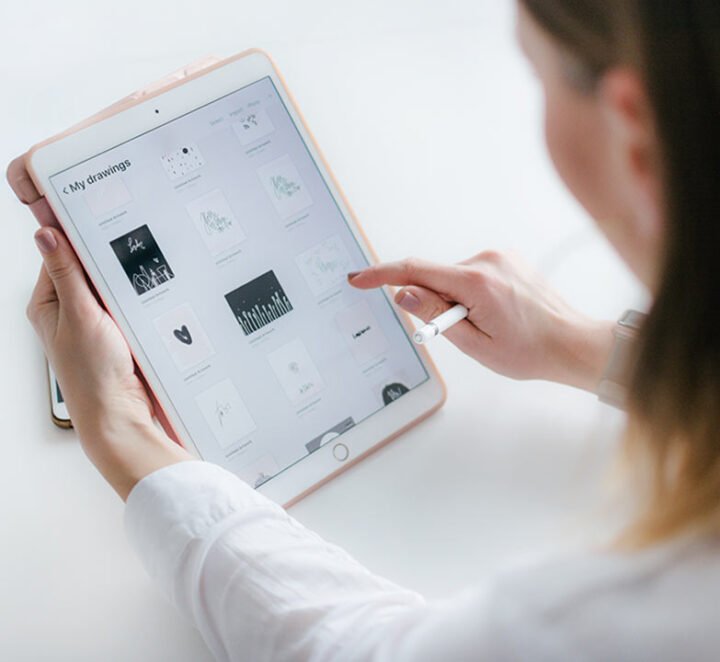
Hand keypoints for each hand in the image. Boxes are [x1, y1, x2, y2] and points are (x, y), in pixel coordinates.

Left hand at [8, 158, 191, 499]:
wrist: (123, 417)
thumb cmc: (93, 376)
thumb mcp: (79, 315)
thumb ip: (66, 273)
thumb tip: (45, 231)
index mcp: (48, 303)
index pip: (60, 253)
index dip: (78, 233)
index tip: (98, 209)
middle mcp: (70, 311)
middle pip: (89, 268)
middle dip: (109, 258)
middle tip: (131, 240)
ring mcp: (97, 323)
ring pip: (112, 286)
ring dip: (127, 280)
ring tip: (143, 270)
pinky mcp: (121, 334)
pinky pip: (130, 304)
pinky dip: (140, 298)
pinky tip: (151, 293)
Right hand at [349, 251, 614, 391]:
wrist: (570, 342)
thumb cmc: (529, 351)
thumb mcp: (474, 343)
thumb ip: (435, 315)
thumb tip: (404, 293)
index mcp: (477, 282)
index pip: (415, 270)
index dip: (381, 275)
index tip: (359, 279)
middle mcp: (487, 260)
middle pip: (433, 275)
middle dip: (431, 301)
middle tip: (457, 331)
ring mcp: (498, 256)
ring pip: (451, 276)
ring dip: (452, 298)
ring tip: (484, 324)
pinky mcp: (504, 258)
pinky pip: (469, 273)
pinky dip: (467, 292)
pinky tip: (492, 311)